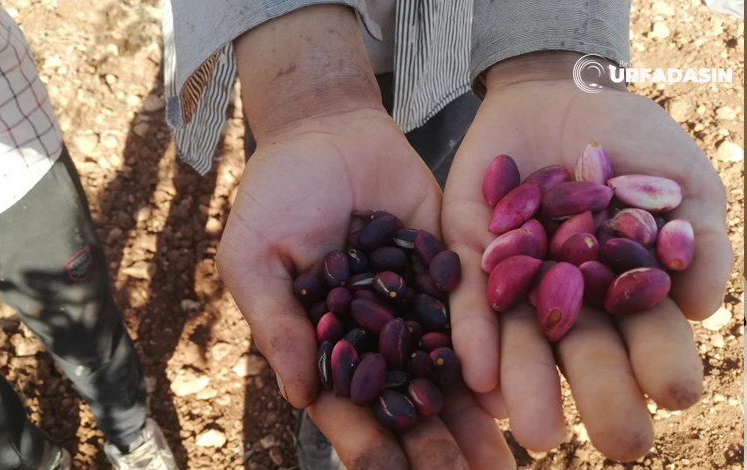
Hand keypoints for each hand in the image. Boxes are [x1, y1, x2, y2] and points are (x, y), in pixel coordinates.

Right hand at [217, 5, 514, 468]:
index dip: (368, 442)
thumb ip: (276, 322)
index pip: (348, 404)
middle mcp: (377, 335)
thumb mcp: (256, 255)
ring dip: (473, 418)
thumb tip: (299, 395)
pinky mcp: (449, 269)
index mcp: (326, 341)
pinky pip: (472, 315)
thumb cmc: (276, 193)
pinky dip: (491, 352)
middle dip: (435, 444)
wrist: (328, 129)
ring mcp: (416, 304)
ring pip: (447, 372)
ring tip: (504, 459)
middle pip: (408, 401)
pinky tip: (513, 388)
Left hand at [442, 51, 732, 460]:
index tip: (675, 394)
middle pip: (586, 351)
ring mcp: (517, 283)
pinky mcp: (469, 261)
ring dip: (530, 384)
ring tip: (537, 431)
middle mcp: (570, 298)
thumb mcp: (676, 175)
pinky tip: (478, 375)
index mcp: (624, 290)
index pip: (647, 334)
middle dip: (603, 393)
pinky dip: (475, 336)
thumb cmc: (628, 137)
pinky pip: (470, 304)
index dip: (662, 362)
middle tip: (622, 442)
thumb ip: (695, 236)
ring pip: (524, 341)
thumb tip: (702, 306)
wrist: (555, 93)